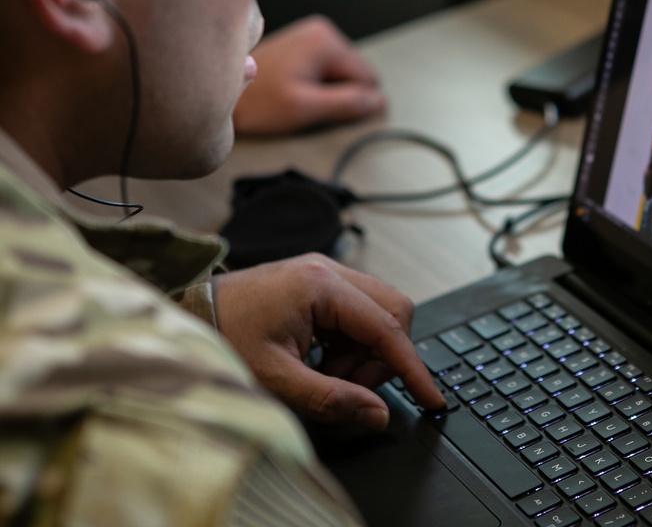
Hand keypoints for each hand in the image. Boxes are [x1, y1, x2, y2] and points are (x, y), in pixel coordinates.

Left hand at [213, 255, 444, 428]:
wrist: (187, 317)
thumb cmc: (223, 339)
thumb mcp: (275, 380)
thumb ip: (331, 398)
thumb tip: (377, 414)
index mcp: (320, 286)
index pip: (387, 328)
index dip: (412, 368)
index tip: (431, 398)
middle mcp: (328, 270)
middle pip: (393, 312)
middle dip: (382, 356)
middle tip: (349, 385)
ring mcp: (324, 273)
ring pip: (378, 312)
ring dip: (365, 351)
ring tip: (326, 373)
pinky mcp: (318, 283)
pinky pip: (358, 312)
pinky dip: (351, 342)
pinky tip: (321, 359)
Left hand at [233, 15, 385, 134]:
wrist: (225, 93)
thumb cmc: (256, 100)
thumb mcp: (306, 108)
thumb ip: (348, 103)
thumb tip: (378, 101)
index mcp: (326, 42)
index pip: (367, 78)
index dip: (351, 100)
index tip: (325, 107)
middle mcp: (321, 31)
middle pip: (355, 74)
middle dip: (337, 93)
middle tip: (306, 101)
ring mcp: (311, 36)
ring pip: (341, 73)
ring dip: (326, 89)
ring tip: (296, 93)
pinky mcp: (302, 45)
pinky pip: (325, 70)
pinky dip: (315, 83)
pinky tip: (293, 87)